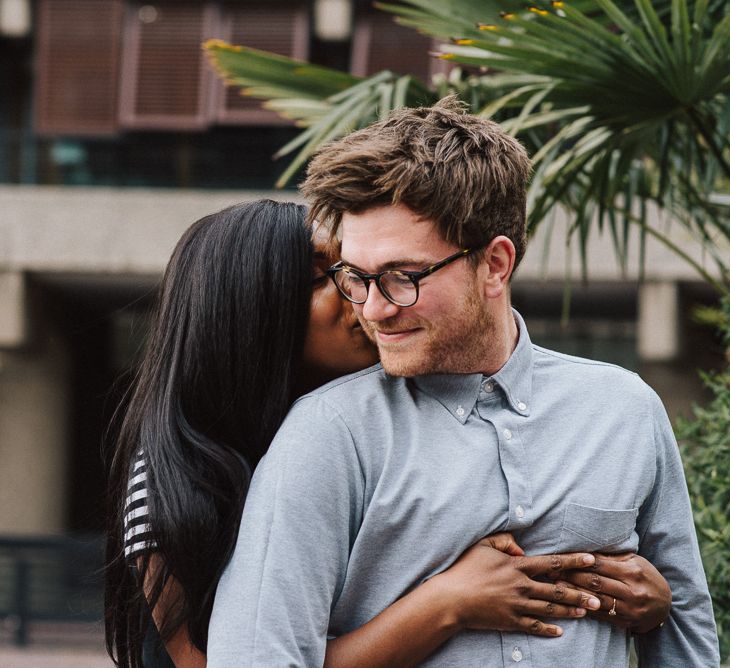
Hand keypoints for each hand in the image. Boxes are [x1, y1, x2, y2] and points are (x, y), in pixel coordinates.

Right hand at [431, 534, 600, 637]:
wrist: (452, 598)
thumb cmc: (465, 569)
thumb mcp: (483, 545)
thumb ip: (504, 540)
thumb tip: (520, 547)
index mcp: (517, 566)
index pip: (552, 563)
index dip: (574, 561)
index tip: (591, 560)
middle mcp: (522, 586)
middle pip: (558, 590)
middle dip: (580, 594)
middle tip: (599, 598)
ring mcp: (517, 605)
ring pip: (550, 609)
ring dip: (570, 611)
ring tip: (585, 612)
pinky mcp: (511, 622)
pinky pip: (534, 626)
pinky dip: (548, 629)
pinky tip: (560, 631)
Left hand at [556, 553, 670, 632]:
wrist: (666, 606)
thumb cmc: (645, 577)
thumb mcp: (635, 562)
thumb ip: (613, 557)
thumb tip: (586, 549)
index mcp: (633, 571)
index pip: (600, 565)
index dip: (578, 561)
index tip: (561, 557)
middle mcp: (632, 590)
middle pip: (595, 582)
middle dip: (571, 575)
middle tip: (551, 570)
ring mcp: (629, 609)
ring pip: (596, 599)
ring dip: (574, 592)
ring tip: (557, 586)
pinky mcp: (626, 622)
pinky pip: (601, 615)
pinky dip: (585, 608)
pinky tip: (570, 602)